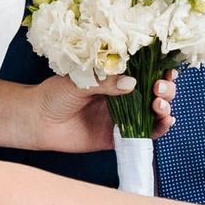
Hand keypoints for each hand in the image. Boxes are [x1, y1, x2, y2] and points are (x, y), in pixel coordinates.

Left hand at [29, 71, 174, 151]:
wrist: (38, 121)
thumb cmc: (55, 94)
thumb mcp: (80, 80)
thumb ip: (104, 82)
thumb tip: (132, 84)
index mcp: (116, 77)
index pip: (146, 71)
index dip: (160, 68)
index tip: (166, 68)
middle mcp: (124, 96)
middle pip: (156, 91)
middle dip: (166, 88)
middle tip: (159, 87)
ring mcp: (124, 116)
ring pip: (155, 111)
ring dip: (165, 106)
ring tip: (159, 104)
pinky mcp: (119, 136)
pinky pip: (145, 133)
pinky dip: (159, 128)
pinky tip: (166, 121)